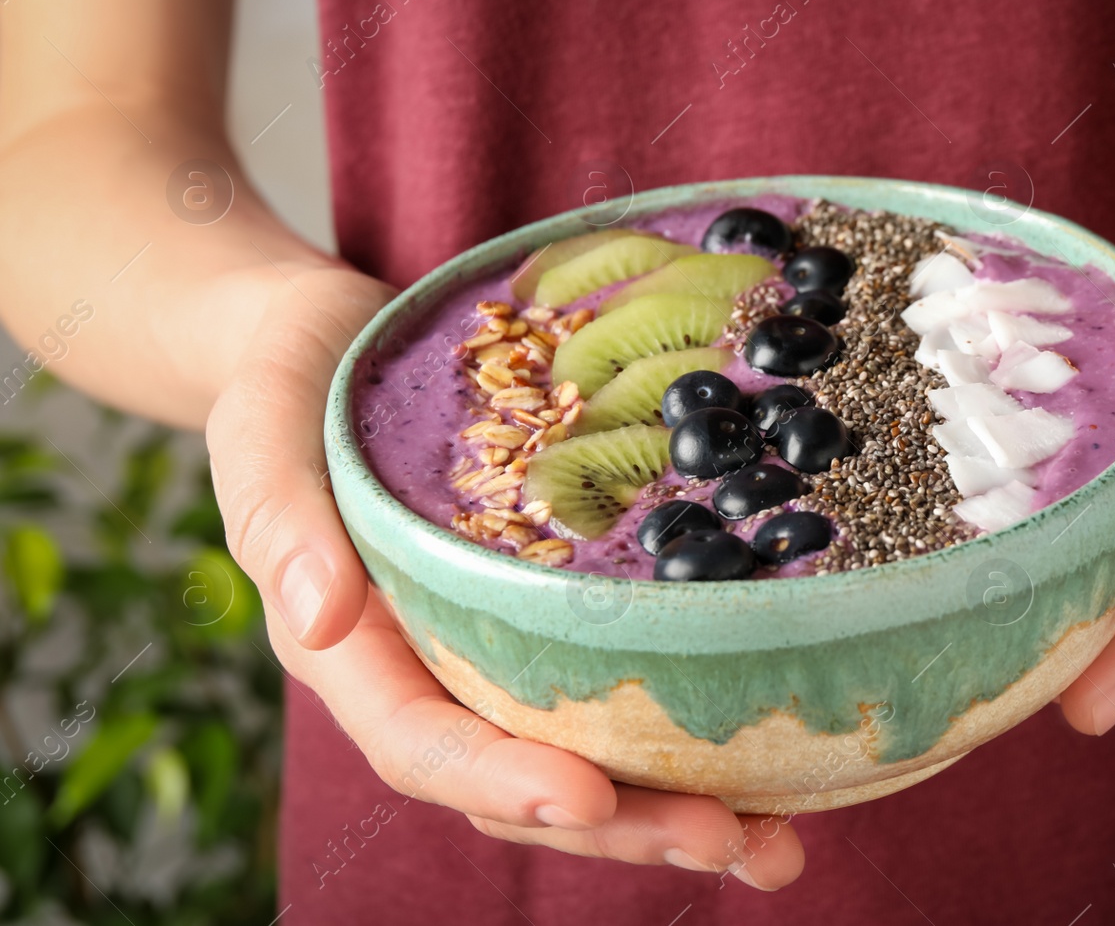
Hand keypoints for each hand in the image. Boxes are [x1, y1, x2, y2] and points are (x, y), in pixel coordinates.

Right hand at [205, 264, 802, 887]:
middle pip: (524, 782)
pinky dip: (694, 733)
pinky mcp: (558, 619)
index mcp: (355, 652)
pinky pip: (623, 691)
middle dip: (624, 825)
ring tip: (778, 844)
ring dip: (678, 809)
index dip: (501, 779)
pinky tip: (781, 753)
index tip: (588, 797)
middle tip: (730, 839)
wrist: (338, 340)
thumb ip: (278, 515)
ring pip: (586, 760)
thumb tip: (315, 616)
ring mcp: (501, 653)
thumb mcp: (263, 423)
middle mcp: (434, 673)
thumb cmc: (292, 377)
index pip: (424, 743)